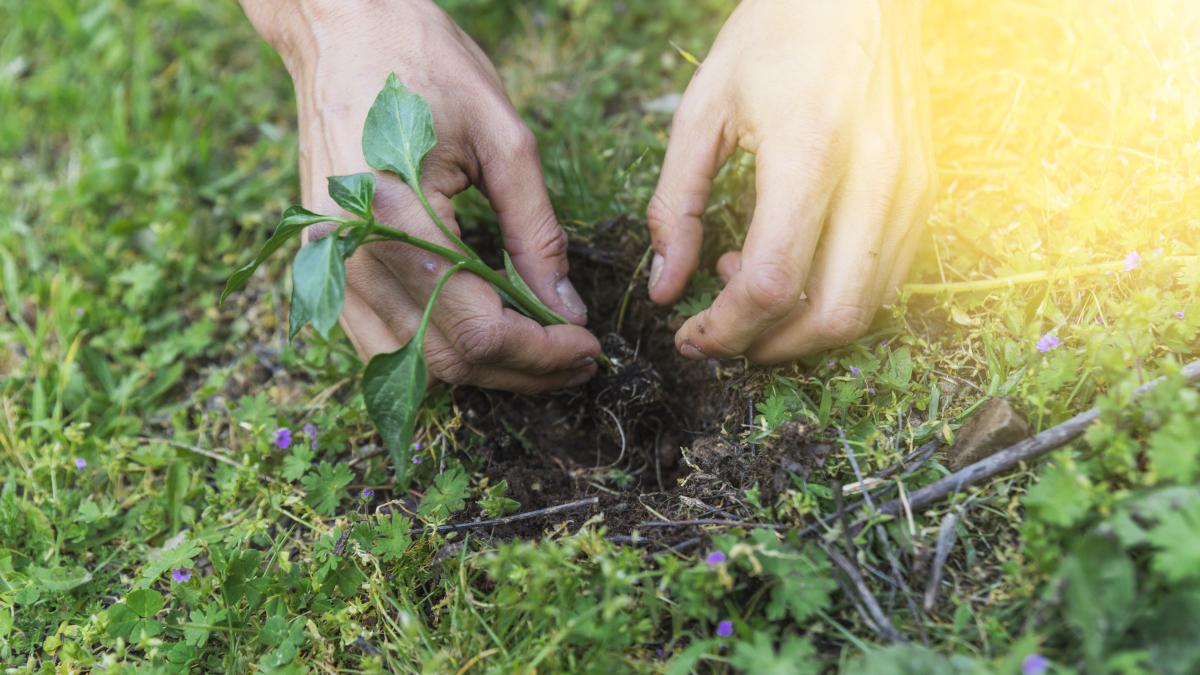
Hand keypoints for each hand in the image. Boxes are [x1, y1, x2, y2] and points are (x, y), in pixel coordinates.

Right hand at [242, 0, 599, 391]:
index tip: (590, 347)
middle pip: (447, 358)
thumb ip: (537, 233)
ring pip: (414, 361)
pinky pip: (381, 342)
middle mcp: (351, 256)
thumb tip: (566, 310)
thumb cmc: (426, 66)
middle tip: (579, 358)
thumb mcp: (505, 140)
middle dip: (523, 369)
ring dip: (484, 370)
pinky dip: (437, 354)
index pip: (478, 327)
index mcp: (395, 215)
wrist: (342, 31)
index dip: (542, 352)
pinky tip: (485, 338)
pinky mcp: (323, 269)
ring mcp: (329, 268)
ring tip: (542, 354)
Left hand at [646, 0, 936, 363]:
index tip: (689, 337)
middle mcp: (874, 177)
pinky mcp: (924, 191)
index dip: (726, 329)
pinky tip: (790, 262)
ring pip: (867, 308)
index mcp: (810, 150)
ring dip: (801, 326)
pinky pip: (886, 279)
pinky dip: (834, 297)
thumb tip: (664, 288)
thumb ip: (676, 204)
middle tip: (719, 335)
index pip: (772, 281)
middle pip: (831, 315)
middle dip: (768, 347)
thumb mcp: (703, 109)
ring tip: (746, 282)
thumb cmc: (775, 33)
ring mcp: (910, 187)